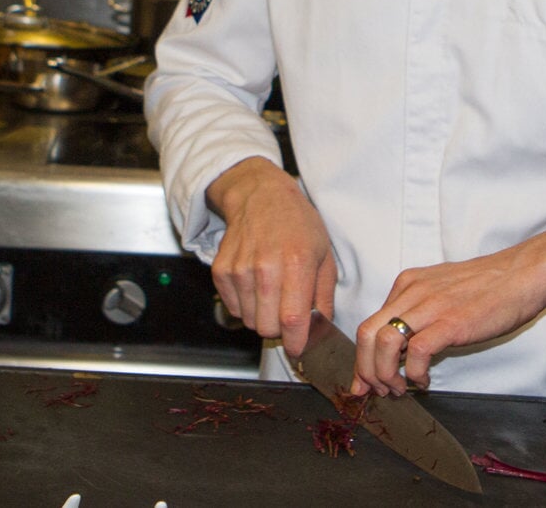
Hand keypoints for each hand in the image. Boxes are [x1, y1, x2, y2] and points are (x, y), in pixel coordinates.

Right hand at [205, 157, 336, 358]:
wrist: (260, 196)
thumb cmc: (297, 223)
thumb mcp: (324, 254)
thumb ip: (324, 296)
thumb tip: (322, 329)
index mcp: (296, 263)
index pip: (293, 320)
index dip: (297, 342)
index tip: (300, 348)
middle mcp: (265, 267)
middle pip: (267, 327)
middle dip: (280, 329)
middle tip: (287, 313)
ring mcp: (239, 269)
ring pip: (249, 321)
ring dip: (262, 316)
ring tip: (272, 293)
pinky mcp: (221, 271)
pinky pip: (233, 309)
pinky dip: (245, 305)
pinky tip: (256, 284)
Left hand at [350, 229, 545, 395]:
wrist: (523, 274)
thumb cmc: (488, 288)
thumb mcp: (441, 293)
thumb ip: (418, 314)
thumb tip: (402, 350)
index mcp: (407, 285)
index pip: (369, 325)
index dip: (362, 359)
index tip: (365, 382)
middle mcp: (412, 292)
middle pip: (366, 334)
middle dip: (366, 371)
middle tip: (380, 391)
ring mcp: (431, 306)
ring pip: (384, 343)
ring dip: (385, 374)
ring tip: (401, 389)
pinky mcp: (451, 322)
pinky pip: (417, 352)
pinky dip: (415, 374)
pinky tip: (425, 380)